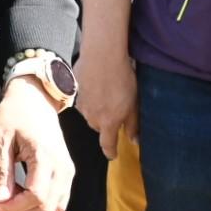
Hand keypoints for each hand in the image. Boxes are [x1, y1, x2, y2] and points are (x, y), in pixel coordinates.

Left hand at [0, 78, 72, 210]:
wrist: (34, 98)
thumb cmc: (15, 114)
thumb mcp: (0, 140)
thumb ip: (2, 173)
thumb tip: (0, 200)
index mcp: (45, 155)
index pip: (36, 195)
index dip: (16, 208)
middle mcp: (62, 165)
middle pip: (47, 206)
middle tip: (1, 208)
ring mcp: (68, 170)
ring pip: (56, 207)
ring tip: (12, 209)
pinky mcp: (67, 172)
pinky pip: (61, 200)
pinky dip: (45, 210)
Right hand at [75, 37, 137, 158]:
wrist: (102, 56)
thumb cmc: (122, 79)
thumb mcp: (134, 104)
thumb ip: (133, 124)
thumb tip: (134, 140)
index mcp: (108, 122)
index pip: (107, 144)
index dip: (110, 151)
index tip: (113, 154)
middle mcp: (91, 116)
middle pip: (98, 127)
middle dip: (106, 124)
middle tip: (116, 112)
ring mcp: (81, 103)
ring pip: (90, 113)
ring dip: (98, 109)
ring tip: (107, 94)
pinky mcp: (75, 89)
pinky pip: (83, 98)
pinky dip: (91, 95)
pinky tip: (98, 83)